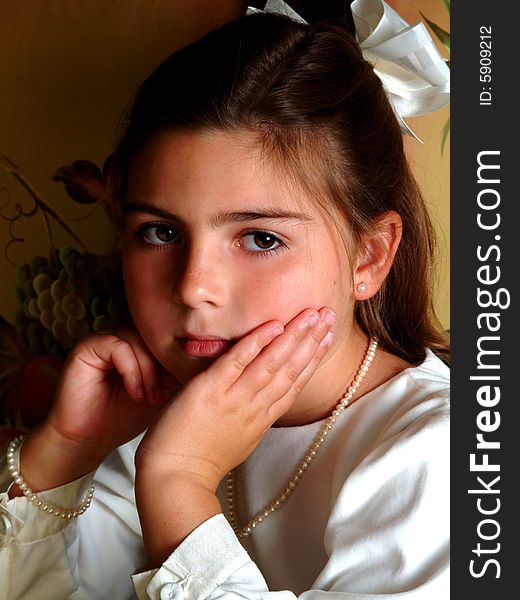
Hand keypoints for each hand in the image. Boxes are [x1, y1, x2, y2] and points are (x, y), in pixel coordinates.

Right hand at [15, 328, 174, 492]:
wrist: (90, 439)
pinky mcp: (89, 346)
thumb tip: (208, 364)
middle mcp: (124, 337)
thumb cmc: (124, 418)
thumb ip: (177, 374)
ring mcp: (106, 339)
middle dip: (167, 364)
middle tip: (169, 391)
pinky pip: (118, 346)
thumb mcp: (162, 392)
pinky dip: (132, 371)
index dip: (180, 359)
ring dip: (150, 371)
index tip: (186, 383)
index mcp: (142, 345)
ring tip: (152, 397)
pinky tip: (135, 393)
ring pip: (140, 340)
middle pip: (156, 336)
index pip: (169, 338)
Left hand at [136, 307, 334, 488]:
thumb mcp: (238, 437)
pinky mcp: (210, 390)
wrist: (175, 478)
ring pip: (272, 364)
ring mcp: (234, 399)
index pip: (294, 383)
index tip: (325, 338)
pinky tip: (273, 326)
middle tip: (329, 315)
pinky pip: (237, 363)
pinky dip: (256, 343)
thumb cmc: (201, 459)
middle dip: (311, 340)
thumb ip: (251, 414)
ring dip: (294, 337)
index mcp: (262, 417)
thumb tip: (258, 394)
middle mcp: (255, 407)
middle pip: (291, 369)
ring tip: (311, 315)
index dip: (312, 358)